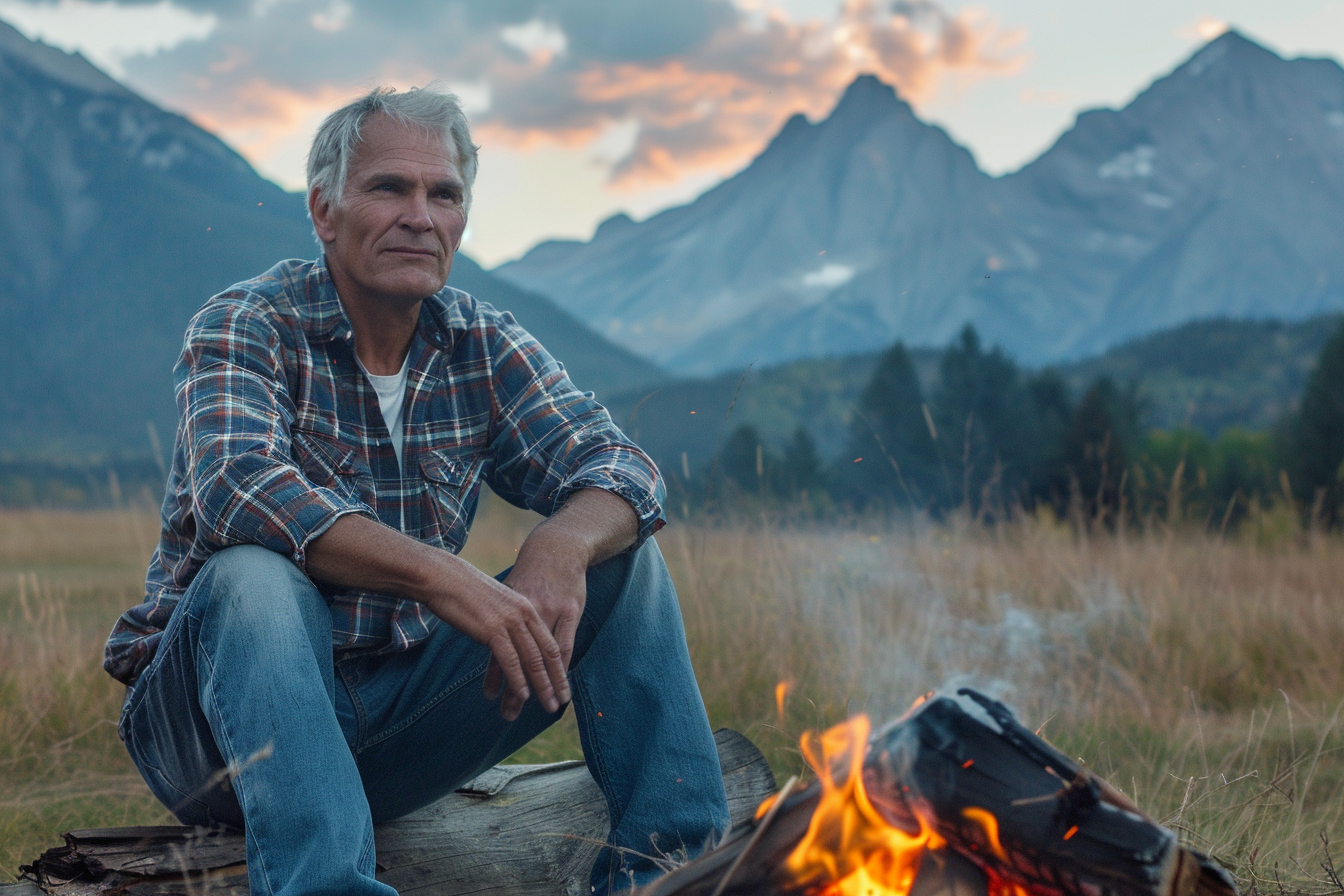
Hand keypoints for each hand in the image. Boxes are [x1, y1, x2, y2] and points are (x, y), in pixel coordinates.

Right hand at [306, 515, 570, 721]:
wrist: (443, 576)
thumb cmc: (464, 590)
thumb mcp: (495, 602)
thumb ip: (506, 619)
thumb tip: (507, 639)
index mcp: (527, 607)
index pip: (550, 642)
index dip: (558, 667)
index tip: (562, 686)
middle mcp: (524, 613)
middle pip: (548, 653)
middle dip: (556, 681)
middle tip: (560, 703)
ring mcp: (509, 621)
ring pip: (533, 660)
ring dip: (542, 686)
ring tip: (547, 706)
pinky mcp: (492, 629)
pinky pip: (510, 660)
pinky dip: (518, 680)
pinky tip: (523, 696)